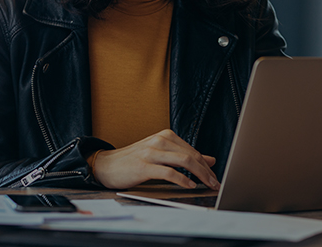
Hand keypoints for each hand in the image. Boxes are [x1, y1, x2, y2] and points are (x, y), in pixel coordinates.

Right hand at [92, 129, 219, 189]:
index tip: (215, 177)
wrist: (106, 165)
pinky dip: (182, 180)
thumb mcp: (161, 154)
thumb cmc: (134, 160)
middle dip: (207, 171)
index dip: (206, 165)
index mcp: (166, 136)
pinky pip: (169, 172)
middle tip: (216, 183)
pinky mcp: (144, 166)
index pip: (193, 151)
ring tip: (207, 185)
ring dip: (200, 175)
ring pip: (184, 161)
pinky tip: (189, 185)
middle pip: (191, 155)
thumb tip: (210, 160)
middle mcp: (160, 140)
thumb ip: (184, 156)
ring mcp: (152, 152)